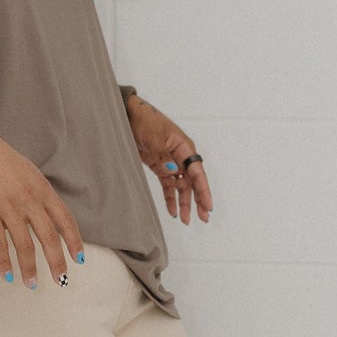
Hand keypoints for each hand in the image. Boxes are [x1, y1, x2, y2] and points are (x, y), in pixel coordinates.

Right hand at [0, 116, 84, 285]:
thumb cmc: (2, 161)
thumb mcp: (30, 174)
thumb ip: (41, 197)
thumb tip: (50, 219)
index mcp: (42, 190)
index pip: (65, 220)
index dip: (74, 241)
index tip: (78, 259)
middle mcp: (28, 199)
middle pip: (48, 236)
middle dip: (56, 262)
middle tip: (61, 281)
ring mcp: (7, 206)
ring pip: (23, 244)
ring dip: (29, 268)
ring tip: (31, 284)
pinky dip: (3, 261)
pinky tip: (8, 274)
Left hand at [125, 93, 212, 225]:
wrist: (129, 116)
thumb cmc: (146, 120)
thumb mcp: (155, 137)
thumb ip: (164, 156)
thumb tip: (173, 171)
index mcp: (184, 147)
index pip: (197, 172)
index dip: (203, 190)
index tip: (207, 205)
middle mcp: (181, 157)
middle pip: (193, 182)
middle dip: (198, 200)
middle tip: (202, 218)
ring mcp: (171, 162)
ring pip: (182, 187)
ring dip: (184, 203)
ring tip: (185, 220)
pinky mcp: (160, 166)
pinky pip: (168, 185)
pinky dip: (170, 198)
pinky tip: (172, 210)